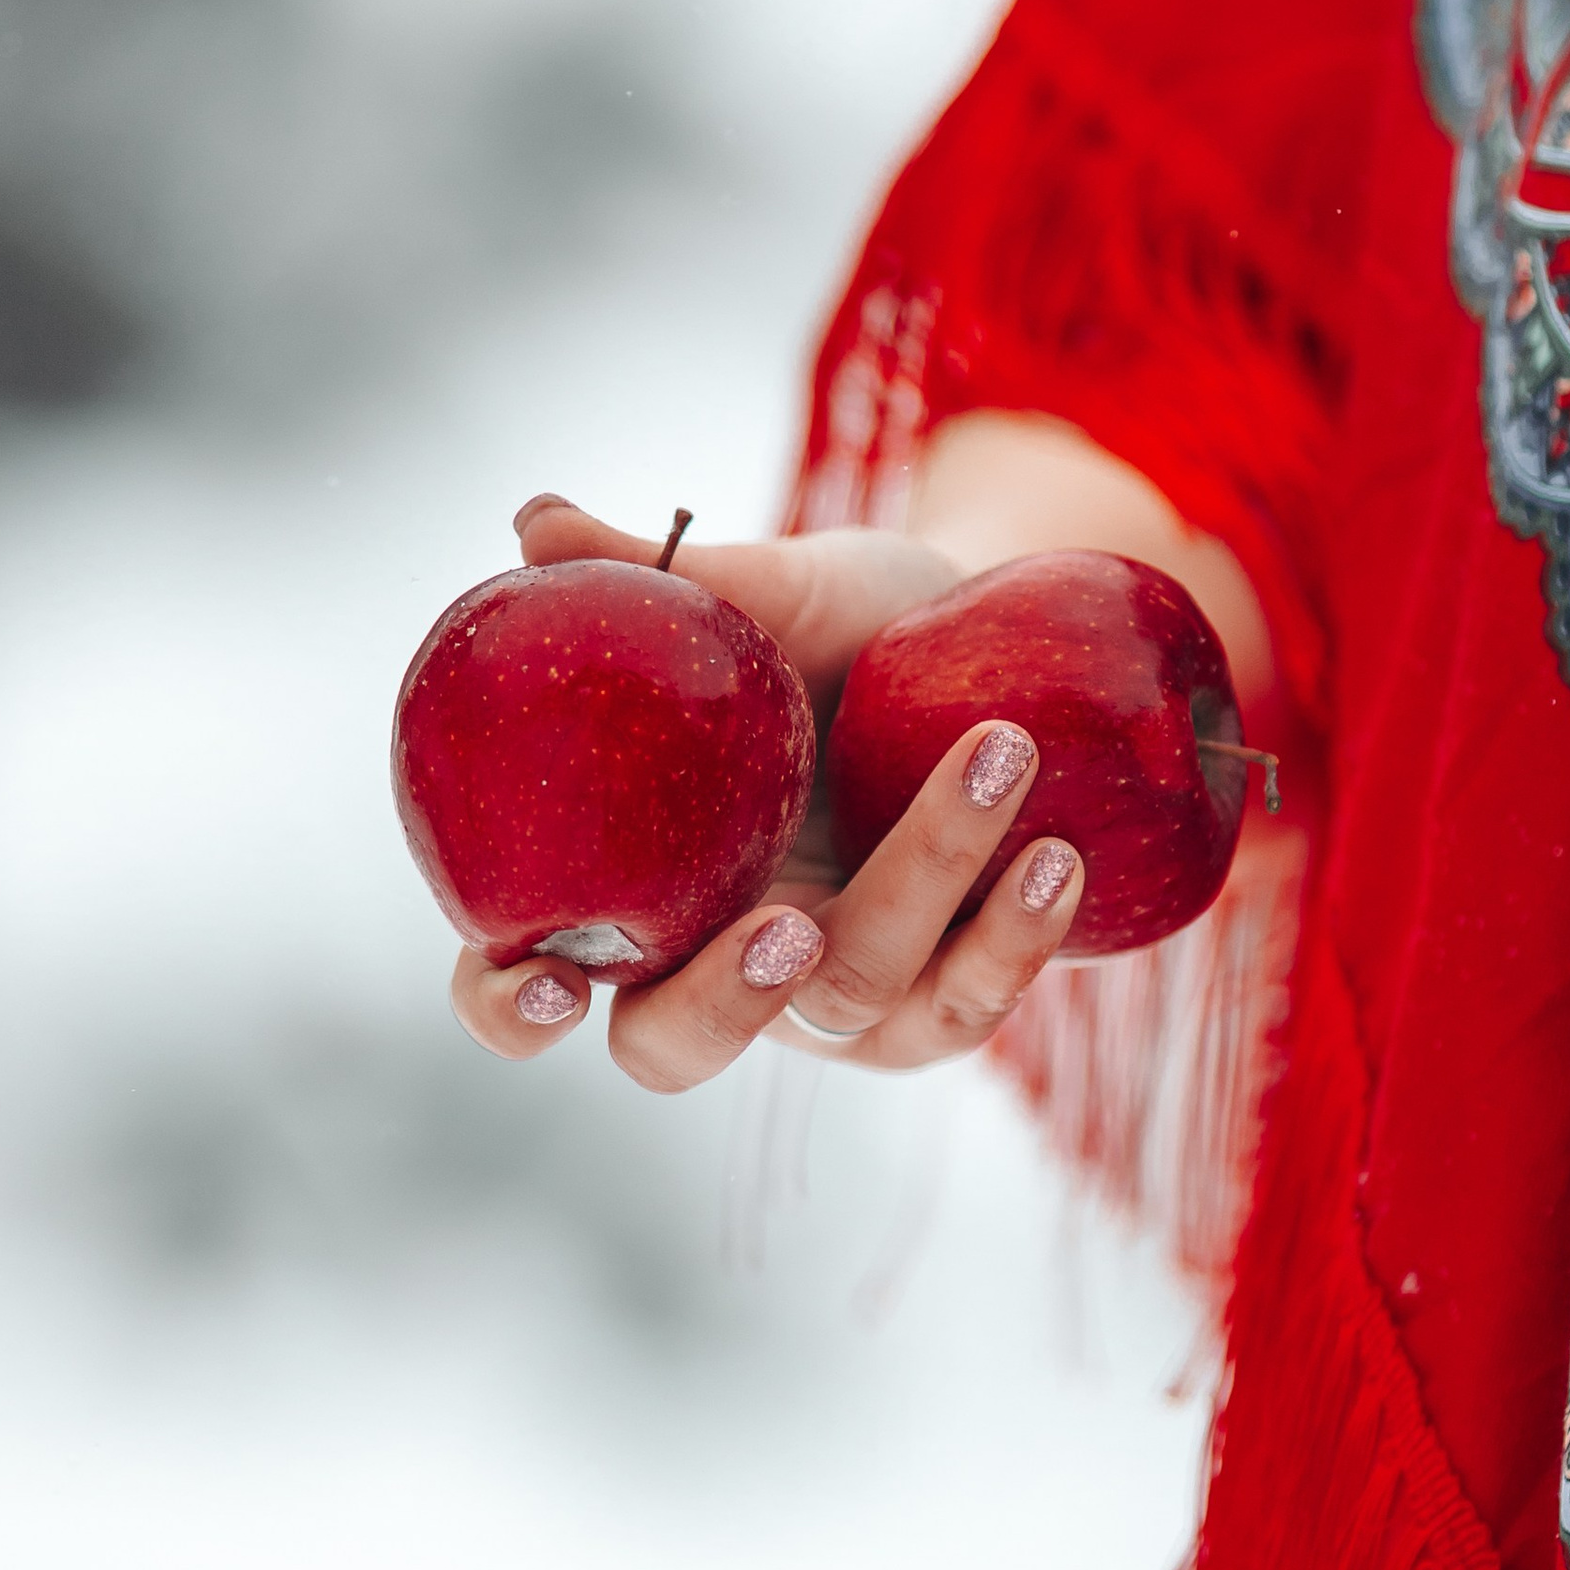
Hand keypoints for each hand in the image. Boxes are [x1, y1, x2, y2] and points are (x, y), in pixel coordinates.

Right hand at [447, 497, 1086, 1084]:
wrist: (988, 631)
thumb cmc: (841, 624)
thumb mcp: (764, 588)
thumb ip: (652, 571)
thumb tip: (532, 520)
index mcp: (621, 884)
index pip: (517, 983)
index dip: (511, 1007)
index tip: (556, 974)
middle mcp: (708, 964)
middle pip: (671, 1050)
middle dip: (723, 1007)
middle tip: (785, 930)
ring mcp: (828, 1001)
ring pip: (854, 996)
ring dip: (926, 882)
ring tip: (1003, 753)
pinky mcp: (939, 1002)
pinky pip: (967, 1005)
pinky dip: (1014, 935)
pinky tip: (1058, 852)